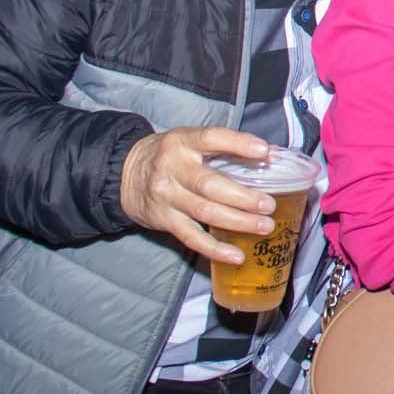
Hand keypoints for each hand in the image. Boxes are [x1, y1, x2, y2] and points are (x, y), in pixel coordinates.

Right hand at [119, 127, 276, 263]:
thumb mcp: (190, 141)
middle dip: (244, 197)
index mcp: (183, 141)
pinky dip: (215, 248)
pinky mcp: (163, 219)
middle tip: (269, 205)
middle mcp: (172, 168)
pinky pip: (192, 237)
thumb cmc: (169, 156)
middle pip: (210, 184)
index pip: (212, 139)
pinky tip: (236, 255)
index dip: (239, 144)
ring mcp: (166, 196)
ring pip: (205, 211)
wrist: (123, 174)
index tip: (265, 152)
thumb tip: (270, 155)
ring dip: (238, 221)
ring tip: (264, 226)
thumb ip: (225, 147)